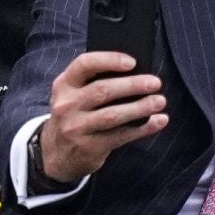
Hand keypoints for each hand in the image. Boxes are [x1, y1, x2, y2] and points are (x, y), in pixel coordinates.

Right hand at [37, 51, 167, 181]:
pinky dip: (143, 128)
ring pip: (112, 115)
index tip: (133, 62)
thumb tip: (137, 71)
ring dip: (140, 107)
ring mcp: (76, 128)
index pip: (85, 65)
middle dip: (133, 85)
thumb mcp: (73, 95)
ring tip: (160, 101)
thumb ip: (95, 82)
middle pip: (103, 90)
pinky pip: (121, 136)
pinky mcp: (89, 147)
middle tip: (155, 82)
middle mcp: (67, 105)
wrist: (54, 154)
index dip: (110, 60)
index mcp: (64, 85)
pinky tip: (159, 121)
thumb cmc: (75, 114)